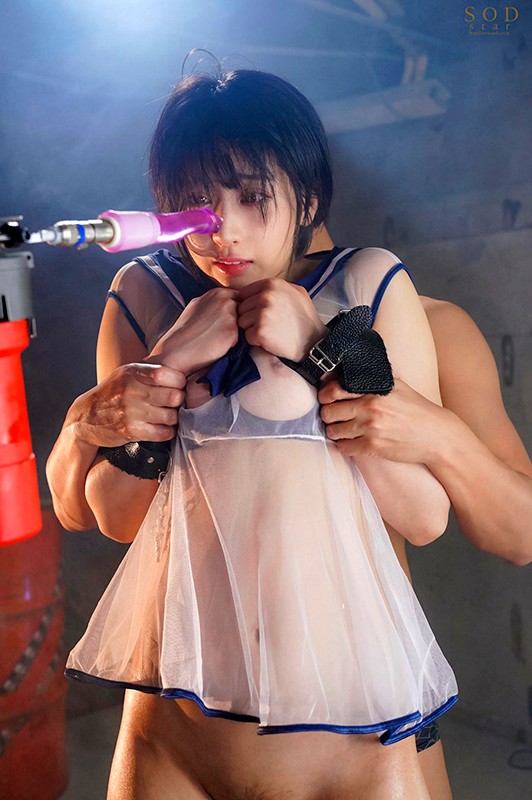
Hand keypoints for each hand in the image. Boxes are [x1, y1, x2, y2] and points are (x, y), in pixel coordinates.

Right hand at [75, 363, 185, 447]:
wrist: (84, 418)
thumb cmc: (112, 395)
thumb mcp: (125, 375)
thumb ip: (149, 372)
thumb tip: (182, 373)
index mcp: (132, 372)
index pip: (168, 374)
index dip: (179, 382)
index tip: (177, 387)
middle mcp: (131, 390)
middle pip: (174, 396)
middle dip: (179, 401)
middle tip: (175, 404)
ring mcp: (130, 411)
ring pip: (171, 416)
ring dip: (173, 418)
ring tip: (167, 416)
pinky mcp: (131, 430)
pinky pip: (162, 433)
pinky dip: (166, 432)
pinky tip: (161, 428)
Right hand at [148, 288, 238, 372]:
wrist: (176, 351)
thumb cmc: (186, 333)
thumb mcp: (199, 307)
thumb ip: (216, 303)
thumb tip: (231, 303)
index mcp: (217, 292)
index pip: (240, 299)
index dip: (235, 313)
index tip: (223, 324)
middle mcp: (225, 299)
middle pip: (245, 311)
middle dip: (239, 321)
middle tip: (219, 333)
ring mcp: (229, 314)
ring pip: (244, 325)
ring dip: (237, 332)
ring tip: (217, 339)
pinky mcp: (232, 331)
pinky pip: (242, 338)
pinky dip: (234, 344)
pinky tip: (219, 346)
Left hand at [237, 279, 327, 360]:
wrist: (313, 342)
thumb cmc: (305, 318)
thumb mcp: (296, 292)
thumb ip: (276, 287)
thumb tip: (257, 288)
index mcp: (272, 284)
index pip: (244, 293)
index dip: (250, 305)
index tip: (261, 312)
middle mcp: (266, 296)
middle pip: (241, 308)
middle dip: (251, 317)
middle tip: (269, 324)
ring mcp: (262, 314)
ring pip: (242, 322)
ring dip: (252, 329)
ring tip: (270, 331)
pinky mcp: (260, 331)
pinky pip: (247, 336)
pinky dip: (255, 341)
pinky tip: (270, 340)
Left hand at [318, 377, 452, 463]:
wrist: (437, 436)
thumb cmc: (418, 411)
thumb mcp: (398, 386)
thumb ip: (375, 378)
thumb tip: (352, 368)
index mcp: (374, 390)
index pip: (335, 389)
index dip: (325, 395)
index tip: (327, 398)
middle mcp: (370, 408)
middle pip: (329, 412)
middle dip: (328, 414)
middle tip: (334, 416)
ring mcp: (370, 429)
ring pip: (333, 431)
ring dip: (335, 431)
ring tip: (343, 429)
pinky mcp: (373, 448)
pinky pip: (344, 448)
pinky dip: (345, 445)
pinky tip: (352, 442)